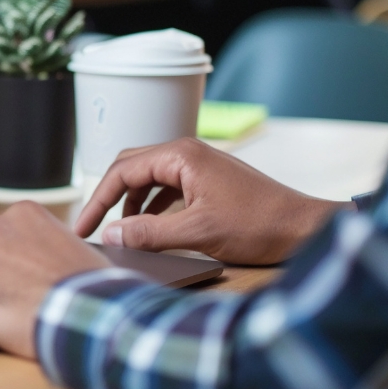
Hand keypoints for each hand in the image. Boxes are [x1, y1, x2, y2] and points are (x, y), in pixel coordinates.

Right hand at [74, 138, 349, 264]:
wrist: (304, 228)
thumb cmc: (259, 225)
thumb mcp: (198, 233)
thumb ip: (149, 232)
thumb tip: (112, 235)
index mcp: (181, 155)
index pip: (121, 171)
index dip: (96, 200)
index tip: (82, 227)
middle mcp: (187, 153)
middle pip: (130, 167)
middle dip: (109, 196)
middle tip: (93, 226)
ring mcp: (199, 165)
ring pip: (148, 177)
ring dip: (130, 202)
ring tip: (123, 231)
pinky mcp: (208, 180)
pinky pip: (166, 187)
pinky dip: (151, 206)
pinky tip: (150, 227)